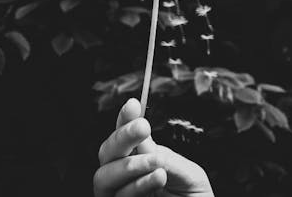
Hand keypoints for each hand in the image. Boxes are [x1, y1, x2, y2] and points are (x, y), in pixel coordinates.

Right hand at [93, 98, 215, 196]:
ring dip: (131, 164)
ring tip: (158, 162)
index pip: (125, 137)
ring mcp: (120, 195)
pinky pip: (117, 196)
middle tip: (143, 127)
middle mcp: (126, 177)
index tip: (133, 104)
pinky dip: (138, 185)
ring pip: (104, 176)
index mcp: (142, 160)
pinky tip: (158, 176)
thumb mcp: (187, 173)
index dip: (124, 120)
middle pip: (107, 153)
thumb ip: (166, 157)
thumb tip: (143, 141)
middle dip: (122, 136)